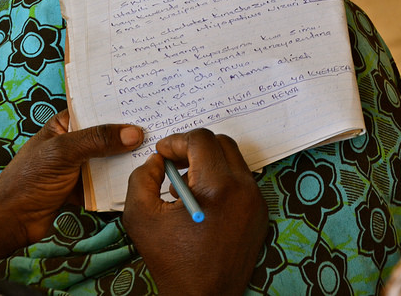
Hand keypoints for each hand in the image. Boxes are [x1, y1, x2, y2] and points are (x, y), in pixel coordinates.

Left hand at [0, 109, 143, 270]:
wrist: (11, 222)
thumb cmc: (29, 180)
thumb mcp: (63, 153)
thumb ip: (97, 140)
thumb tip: (134, 133)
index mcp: (63, 125)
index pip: (94, 109)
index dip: (118, 106)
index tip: (146, 103)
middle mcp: (72, 142)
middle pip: (105, 135)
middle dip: (128, 135)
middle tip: (159, 129)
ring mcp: (77, 166)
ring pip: (108, 159)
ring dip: (126, 160)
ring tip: (155, 153)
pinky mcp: (82, 188)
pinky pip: (105, 181)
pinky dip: (118, 182)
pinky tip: (140, 178)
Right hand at [123, 129, 267, 295]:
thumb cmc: (172, 262)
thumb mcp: (140, 217)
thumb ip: (141, 178)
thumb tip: (157, 160)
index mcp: (218, 187)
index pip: (201, 140)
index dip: (176, 141)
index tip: (162, 153)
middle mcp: (244, 189)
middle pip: (220, 144)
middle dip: (193, 147)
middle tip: (172, 162)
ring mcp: (256, 202)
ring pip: (233, 160)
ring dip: (207, 162)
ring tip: (184, 184)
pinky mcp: (260, 213)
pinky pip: (241, 180)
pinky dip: (220, 179)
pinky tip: (201, 200)